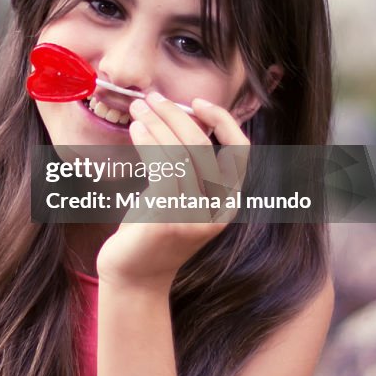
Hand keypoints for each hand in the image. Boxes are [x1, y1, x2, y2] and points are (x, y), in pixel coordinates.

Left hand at [95, 92, 248, 292]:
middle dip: (177, 115)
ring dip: (158, 124)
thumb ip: (187, 168)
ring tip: (138, 109)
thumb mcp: (178, 197)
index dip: (223, 121)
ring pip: (181, 154)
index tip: (197, 102)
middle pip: (205, 147)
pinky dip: (149, 143)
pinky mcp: (170, 220)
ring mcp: (196, 217)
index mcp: (228, 202)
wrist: (134, 277)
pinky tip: (136, 131)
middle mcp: (219, 210)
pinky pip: (163, 168)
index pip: (241, 152)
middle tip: (152, 98)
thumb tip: (175, 116)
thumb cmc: (151, 231)